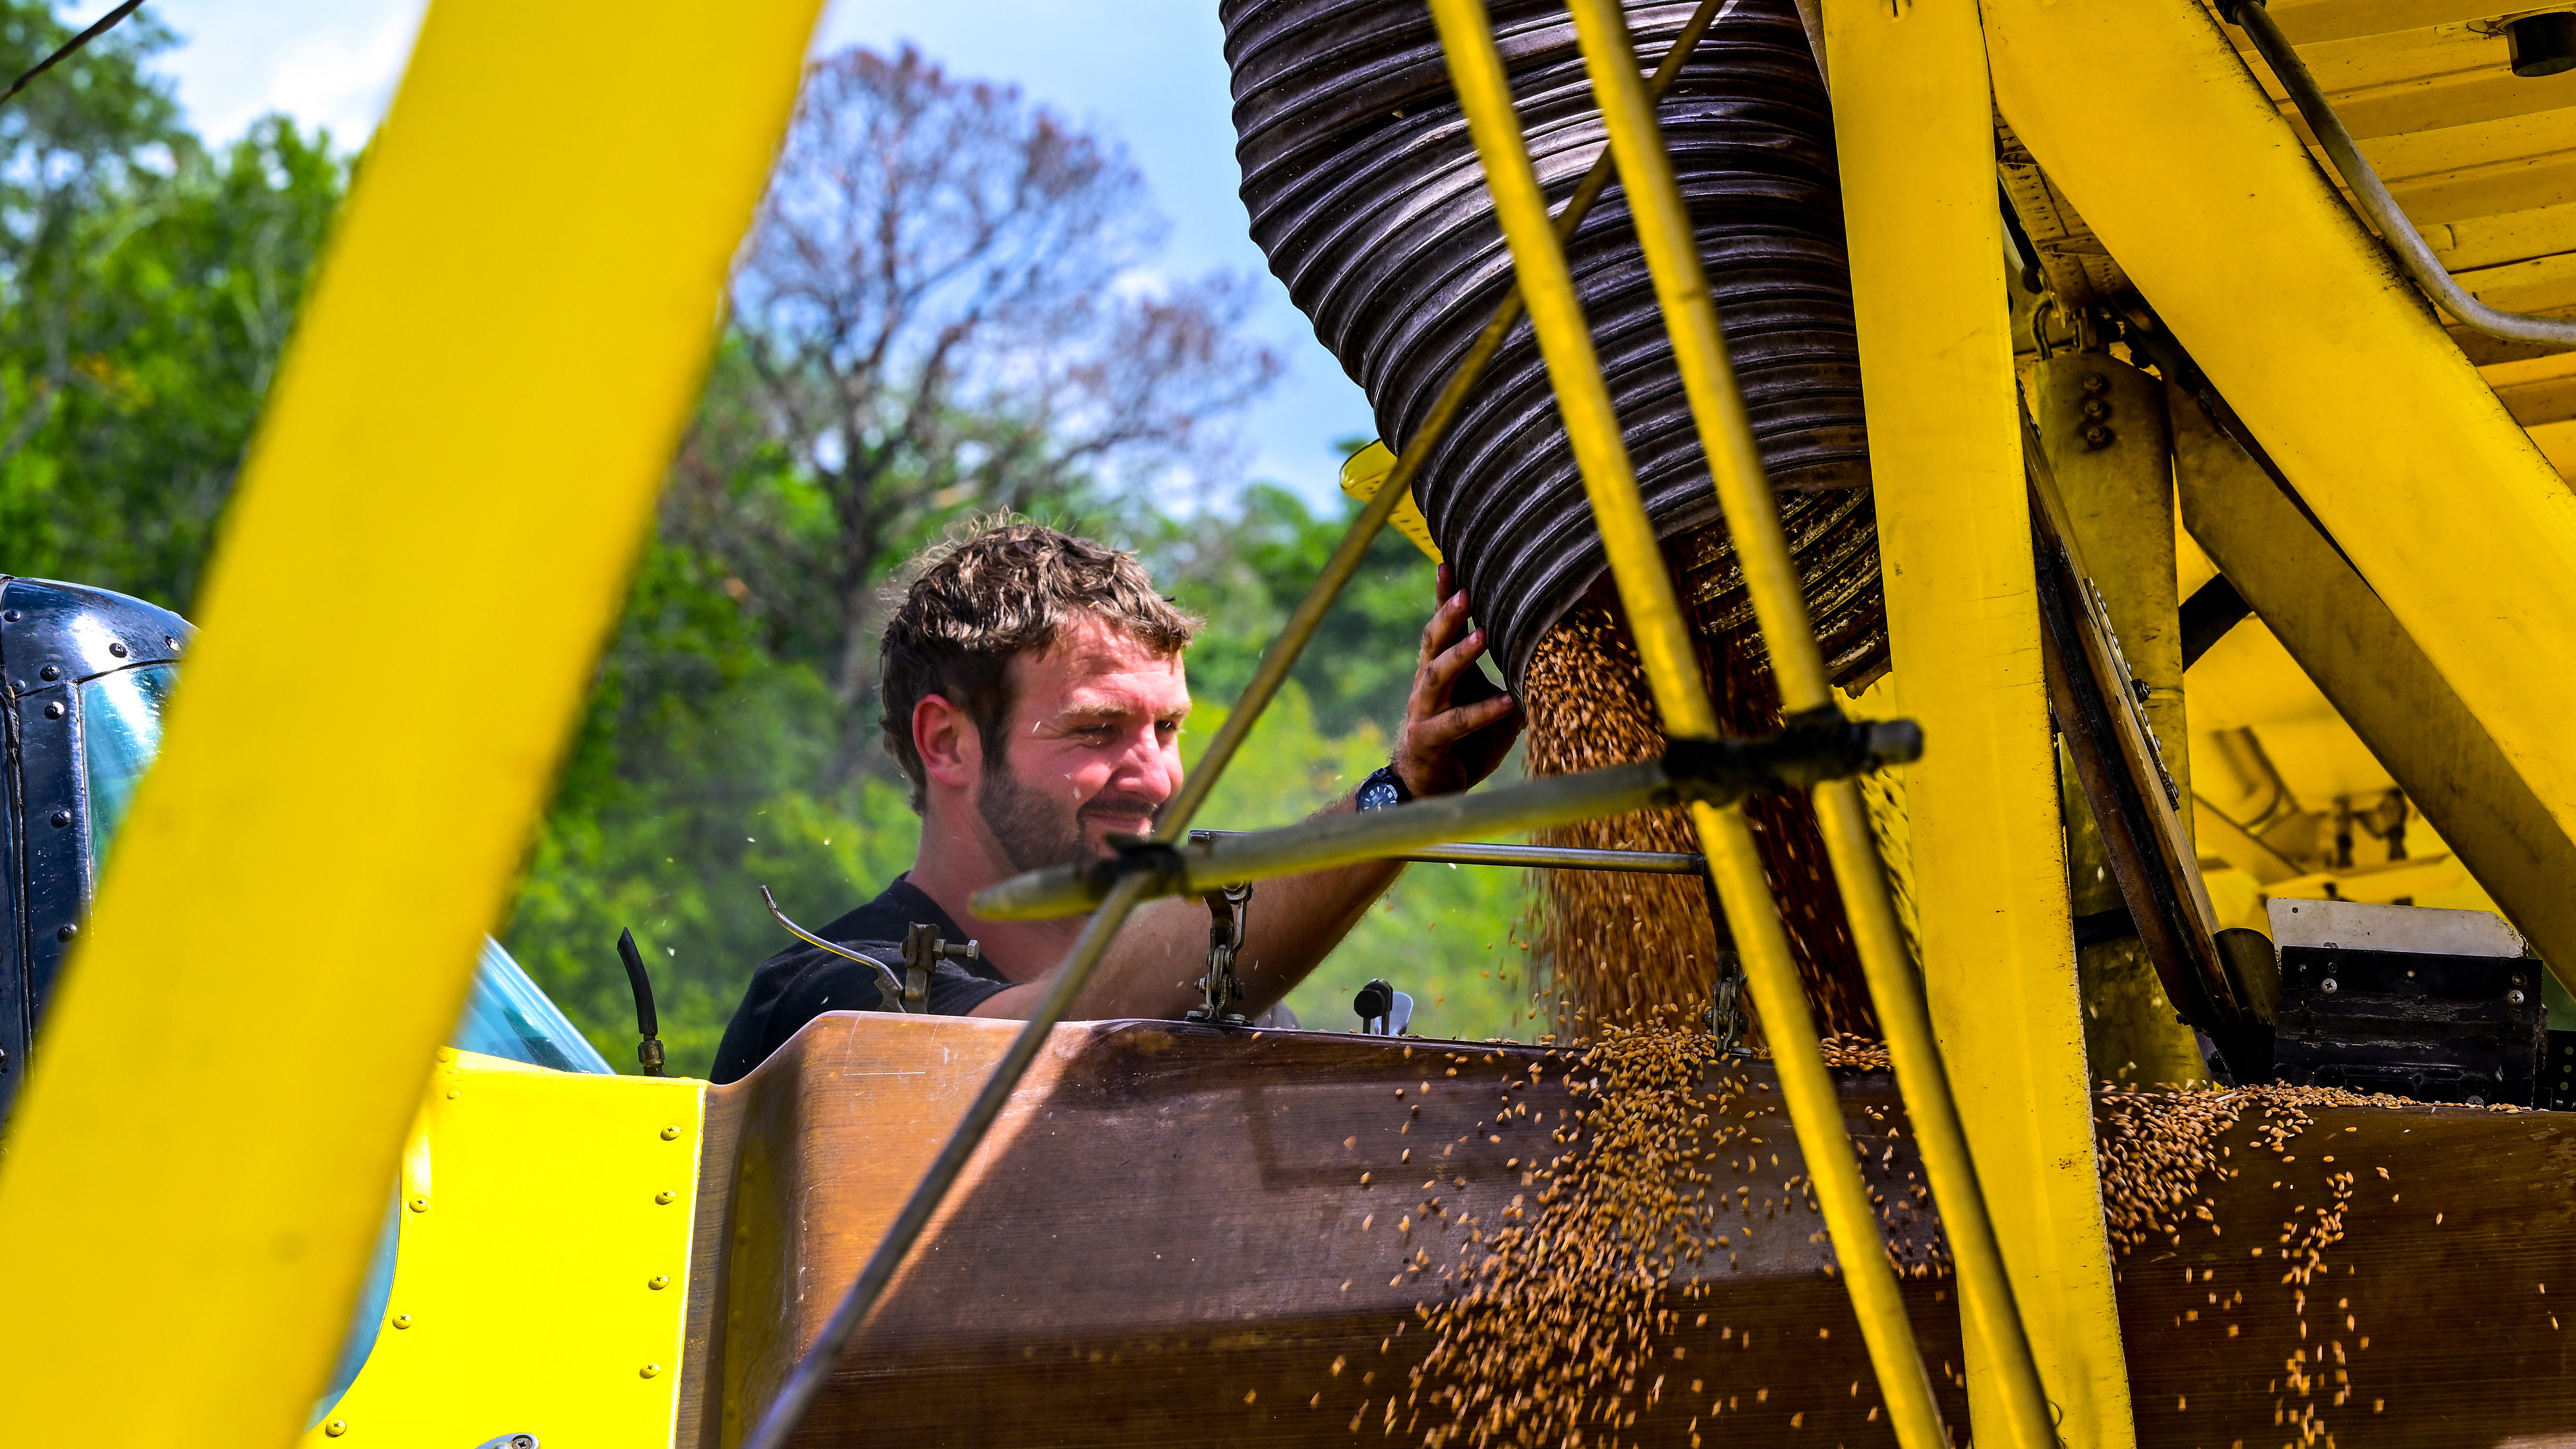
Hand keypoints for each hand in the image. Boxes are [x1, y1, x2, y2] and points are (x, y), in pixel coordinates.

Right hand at [1392, 563, 1523, 796]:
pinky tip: (1506, 703)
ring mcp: (1425, 711)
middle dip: (1449, 615)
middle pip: (1434, 641)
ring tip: (1481, 635)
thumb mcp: (1493, 709)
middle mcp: (1428, 685)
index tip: (1450, 564)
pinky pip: (1456, 722)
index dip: (1444, 597)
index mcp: (1441, 671)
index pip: (1443, 627)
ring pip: (1438, 674)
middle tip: (1464, 590)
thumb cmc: (1463, 744)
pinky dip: (1483, 711)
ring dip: (1460, 654)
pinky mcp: (1429, 739)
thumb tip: (1559, 665)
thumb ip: (1515, 685)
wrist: (1428, 788)